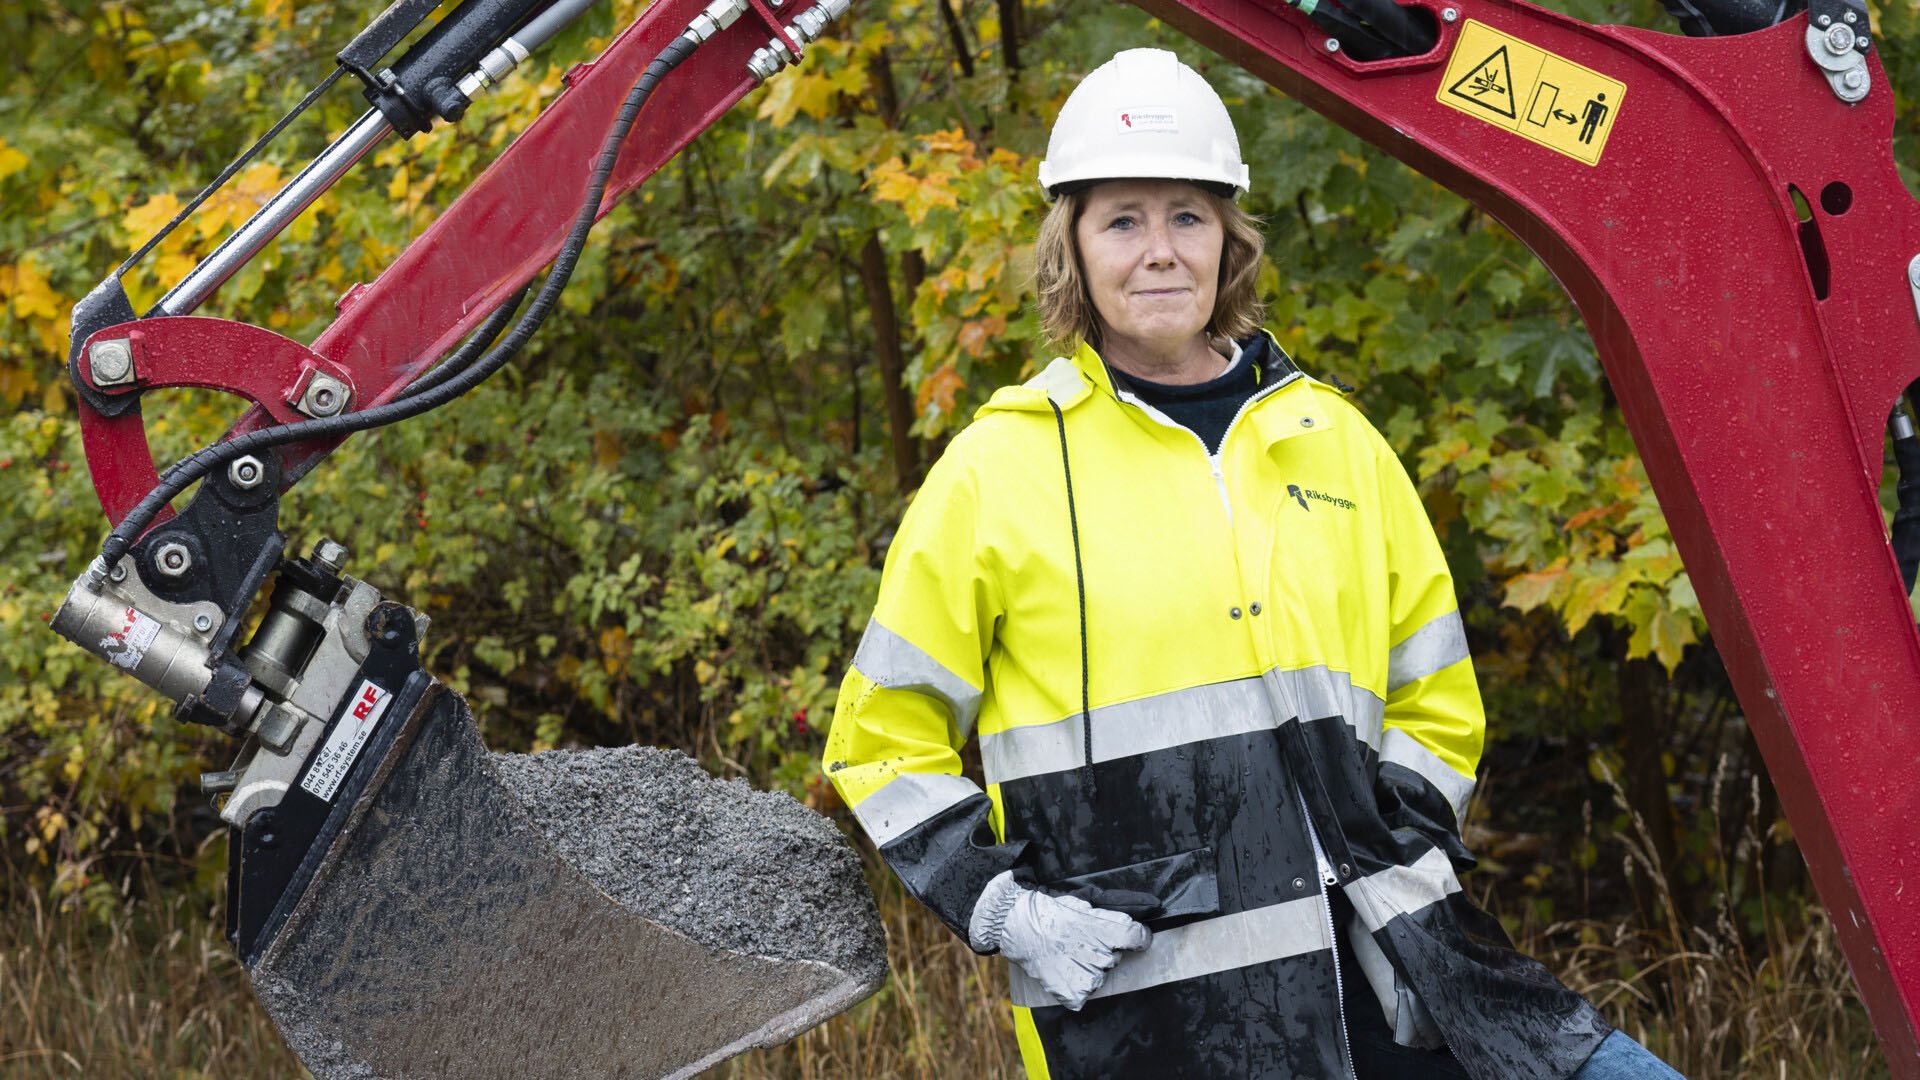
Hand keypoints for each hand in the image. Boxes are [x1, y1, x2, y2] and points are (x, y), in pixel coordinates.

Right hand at [968, 870, 1151, 1010]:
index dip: (1138, 936)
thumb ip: (1110, 912)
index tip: (1134, 936)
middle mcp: (1099, 953)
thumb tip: (1143, 911)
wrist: (1017, 925)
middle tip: (1080, 942)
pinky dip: (1075, 987)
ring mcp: (1086, 976)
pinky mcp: (1072, 993)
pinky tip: (1062, 971)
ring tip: (1067, 955)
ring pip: (1099, 977)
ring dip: (1089, 969)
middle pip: (1115, 957)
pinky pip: (1084, 994)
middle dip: (1103, 950)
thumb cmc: (1050, 911)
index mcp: (1104, 929)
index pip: (1137, 937)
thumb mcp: (1083, 903)